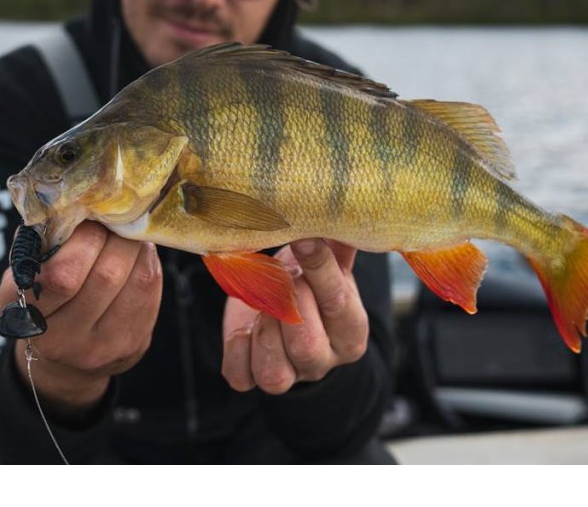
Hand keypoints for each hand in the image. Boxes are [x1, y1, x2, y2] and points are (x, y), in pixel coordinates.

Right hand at [0, 220, 161, 418]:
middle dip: (113, 236)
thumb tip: (69, 200)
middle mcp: (66, 340)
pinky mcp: (135, 343)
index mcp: (30, 318)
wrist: (65, 359)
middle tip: (110, 219)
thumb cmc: (42, 300)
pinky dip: (147, 261)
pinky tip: (136, 253)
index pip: (62, 275)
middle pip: (107, 275)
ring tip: (124, 232)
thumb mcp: (24, 276)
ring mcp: (105, 346)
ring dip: (135, 245)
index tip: (85, 217)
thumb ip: (39, 244)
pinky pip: (151, 289)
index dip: (82, 238)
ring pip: (137, 279)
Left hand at [221, 239, 368, 394]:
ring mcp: (289, 375)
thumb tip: (341, 209)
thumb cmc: (308, 281)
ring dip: (262, 331)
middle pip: (307, 346)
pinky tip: (243, 329)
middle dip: (287, 305)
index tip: (305, 241)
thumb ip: (336, 244)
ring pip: (274, 373)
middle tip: (281, 276)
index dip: (320, 271)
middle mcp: (323, 361)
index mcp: (351, 333)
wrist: (282, 309)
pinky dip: (236, 351)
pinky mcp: (252, 377)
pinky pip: (240, 377)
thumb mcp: (327, 261)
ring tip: (262, 303)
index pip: (339, 304)